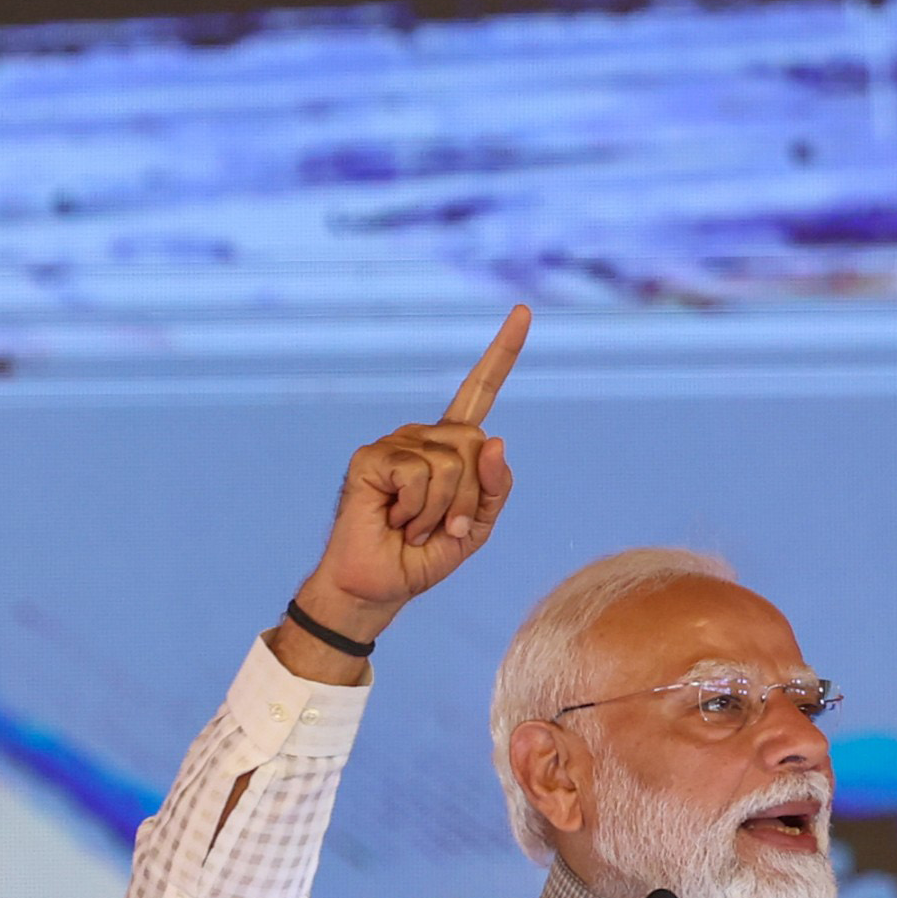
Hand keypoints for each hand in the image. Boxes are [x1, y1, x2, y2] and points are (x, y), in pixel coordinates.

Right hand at [282, 308, 527, 668]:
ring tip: (413, 525)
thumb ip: (496, 488)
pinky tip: (394, 518)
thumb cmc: (425, 556)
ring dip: (440, 510)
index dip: (503, 352)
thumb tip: (497, 439)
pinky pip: (420, 474)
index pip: (480, 391)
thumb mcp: (476, 528)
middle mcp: (424, 436)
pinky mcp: (371, 457)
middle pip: (478, 446)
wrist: (379, 586)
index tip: (525, 311)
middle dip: (469, 497)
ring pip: (453, 464)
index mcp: (452, 447)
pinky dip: (417, 508)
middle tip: (439, 525)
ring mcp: (396, 442)